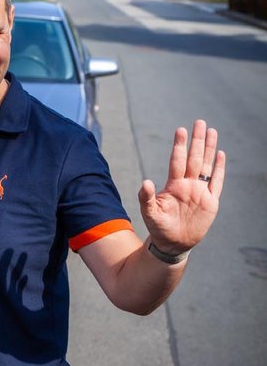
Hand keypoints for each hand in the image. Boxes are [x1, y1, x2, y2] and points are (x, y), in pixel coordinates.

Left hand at [138, 120, 224, 254]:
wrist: (173, 243)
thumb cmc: (159, 227)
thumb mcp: (150, 213)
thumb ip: (146, 198)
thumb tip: (145, 182)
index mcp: (174, 185)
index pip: (177, 160)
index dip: (179, 146)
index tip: (180, 130)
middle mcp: (188, 184)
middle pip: (194, 158)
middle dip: (197, 141)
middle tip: (199, 122)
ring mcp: (200, 191)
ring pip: (206, 165)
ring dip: (209, 149)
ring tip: (211, 131)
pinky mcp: (210, 201)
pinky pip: (217, 182)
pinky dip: (220, 169)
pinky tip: (221, 154)